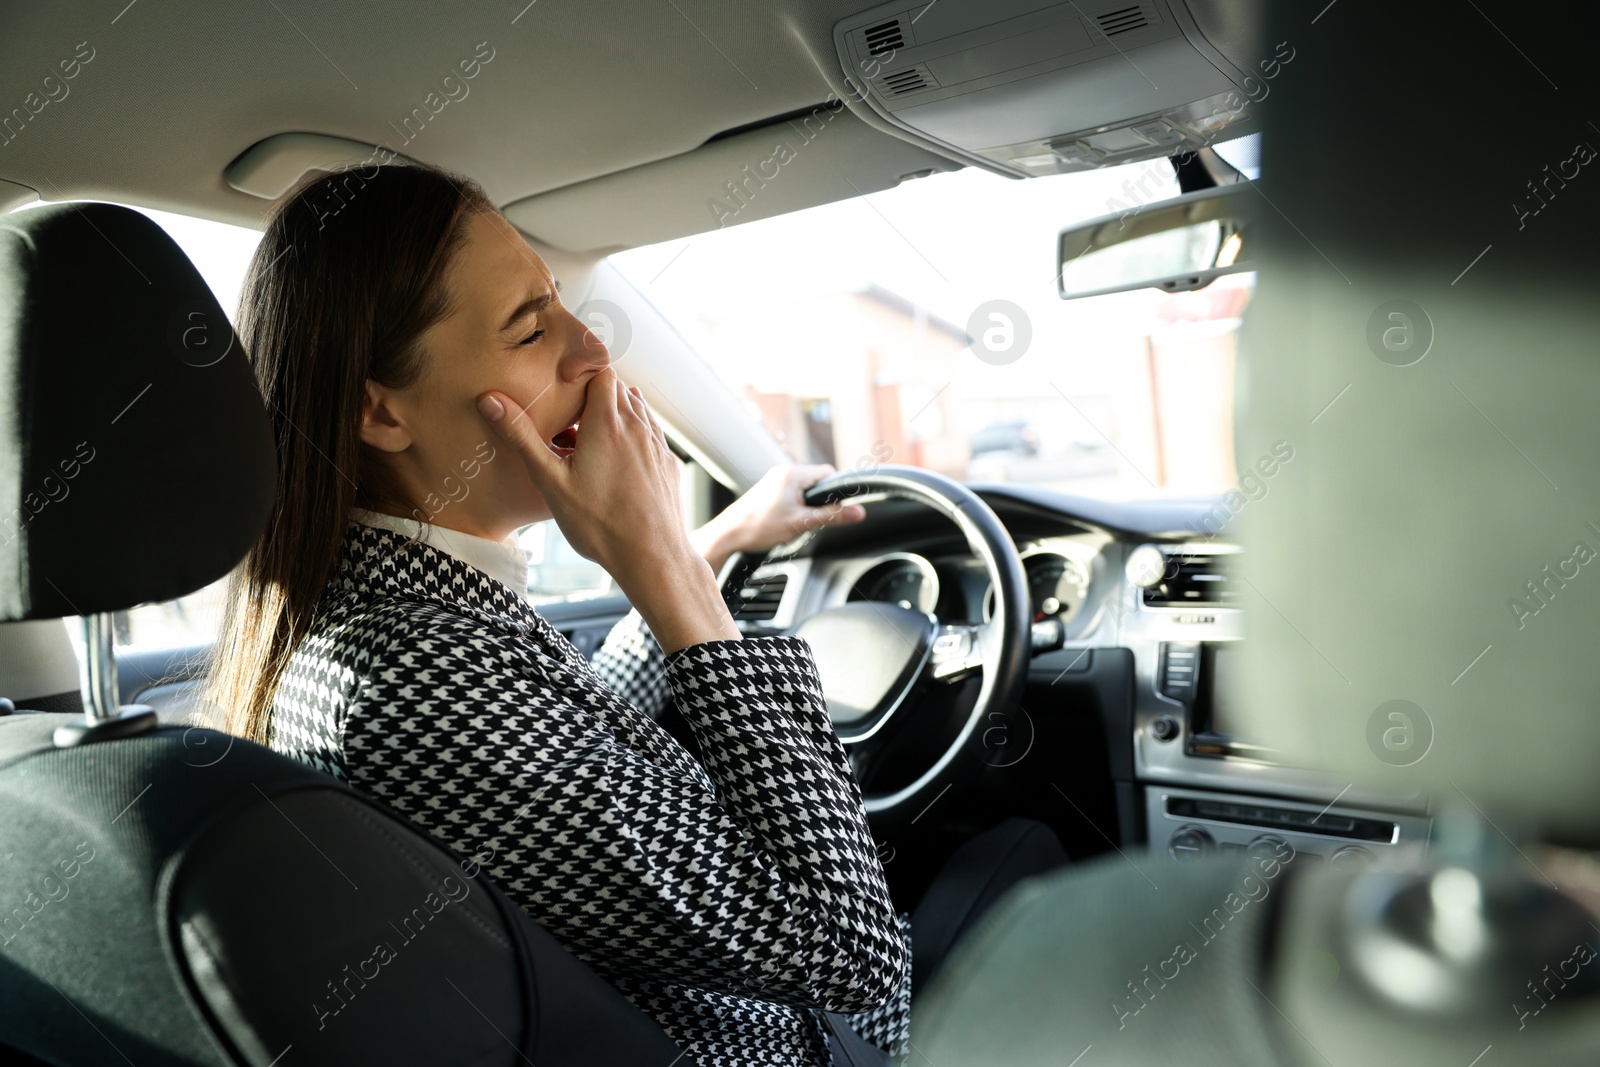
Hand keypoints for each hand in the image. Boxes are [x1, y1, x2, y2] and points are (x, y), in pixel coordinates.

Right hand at [477, 369, 737, 651]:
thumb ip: (521, 437)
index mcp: (607, 422)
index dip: (582, 375)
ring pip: (636, 411)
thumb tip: (490, 400)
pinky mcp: (668, 464)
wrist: (653, 557)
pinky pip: (650, 436)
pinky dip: (632, 438)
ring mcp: (656, 444)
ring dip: (614, 417)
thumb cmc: (600, 523)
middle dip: (593, 398)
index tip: (562, 390)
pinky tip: (616, 463)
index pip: (601, 372)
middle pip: (618, 390)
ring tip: (588, 443)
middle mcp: (637, 426)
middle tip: (568, 421)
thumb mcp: (550, 481)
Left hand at [692, 464, 867, 574]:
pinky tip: (782, 526)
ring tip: (791, 525)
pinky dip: (793, 512)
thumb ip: (832, 516)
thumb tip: (858, 512)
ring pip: (803, 493)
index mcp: (792, 473)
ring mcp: (773, 481)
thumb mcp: (801, 523)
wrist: (728, 535)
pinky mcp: (767, 492)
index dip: (835, 493)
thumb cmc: (758, 527)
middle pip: (816, 484)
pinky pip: (791, 497)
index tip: (833, 510)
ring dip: (804, 510)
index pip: (828, 474)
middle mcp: (783, 472)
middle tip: (807, 521)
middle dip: (818, 505)